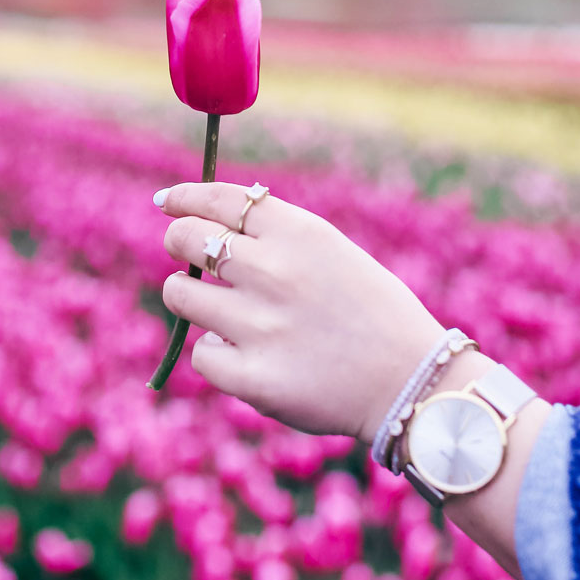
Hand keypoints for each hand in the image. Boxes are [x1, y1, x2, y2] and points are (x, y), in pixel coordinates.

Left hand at [157, 180, 448, 443]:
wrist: (412, 381)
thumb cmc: (373, 313)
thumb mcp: (333, 253)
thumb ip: (276, 239)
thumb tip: (208, 228)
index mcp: (299, 232)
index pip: (218, 198)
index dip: (184, 198)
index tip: (167, 202)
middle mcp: (273, 271)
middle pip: (186, 239)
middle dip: (178, 242)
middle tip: (186, 255)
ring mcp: (258, 324)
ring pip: (180, 294)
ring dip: (189, 298)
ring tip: (218, 309)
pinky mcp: (251, 376)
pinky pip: (202, 351)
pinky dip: (216, 352)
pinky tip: (244, 354)